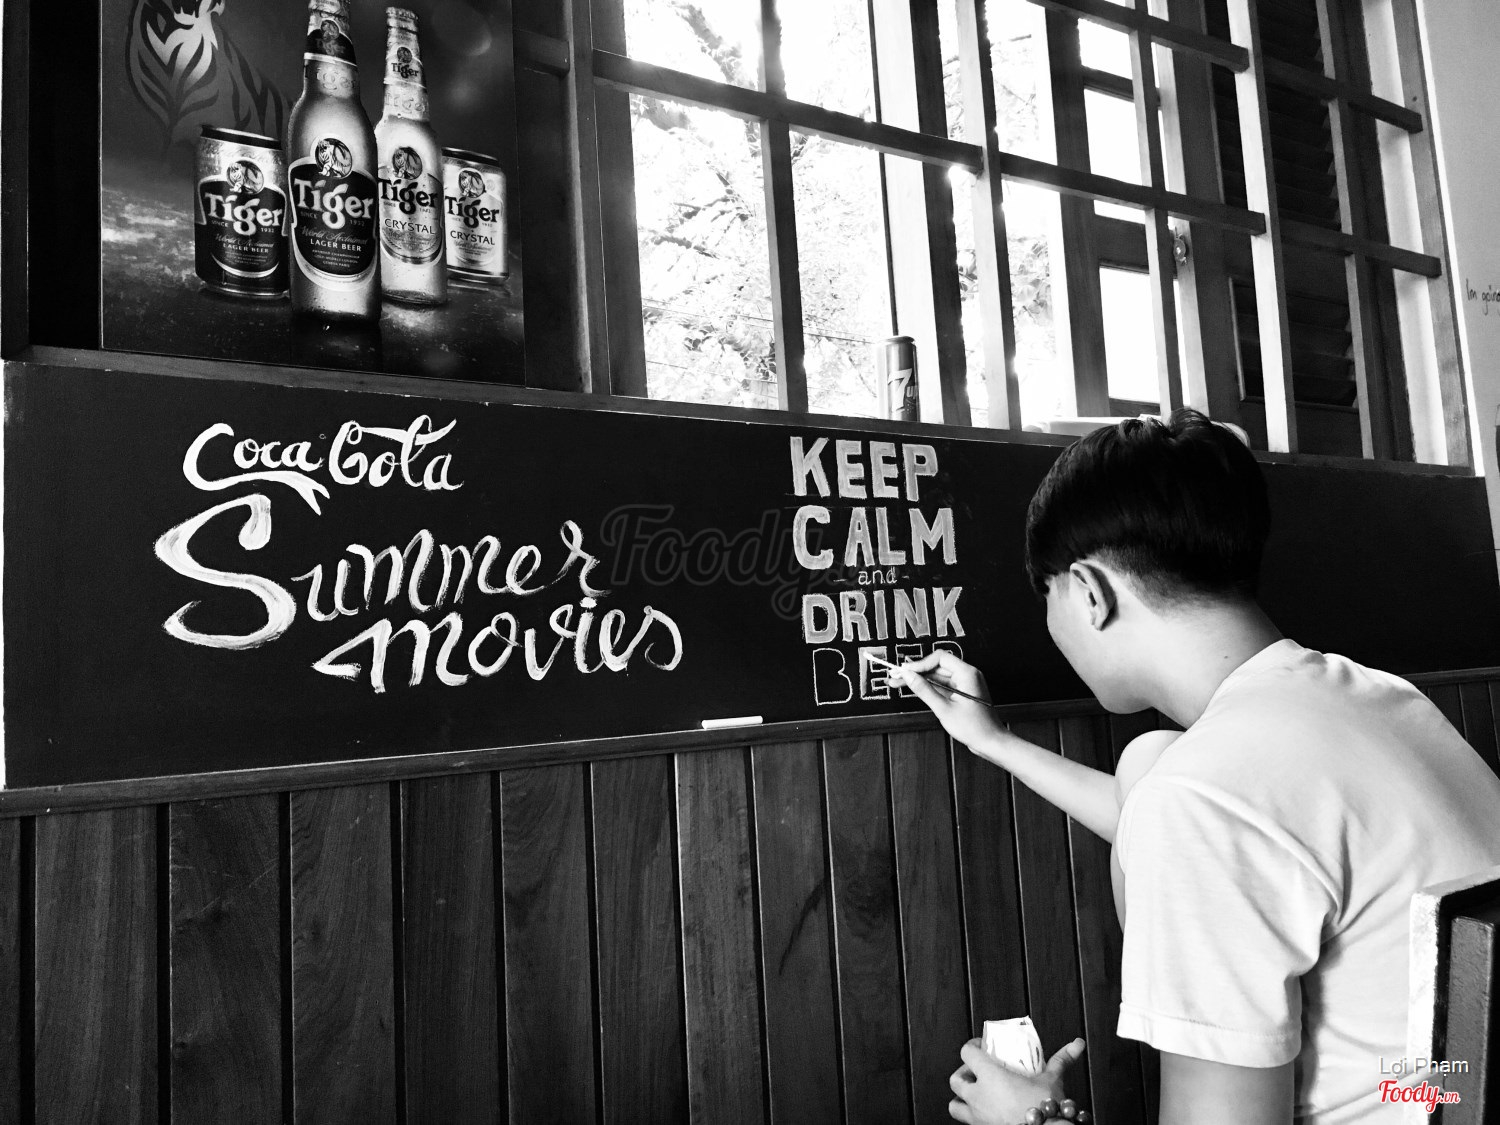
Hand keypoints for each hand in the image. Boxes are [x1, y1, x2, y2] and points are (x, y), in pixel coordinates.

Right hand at [888, 650, 1000, 750]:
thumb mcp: (944, 709)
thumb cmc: (974, 727)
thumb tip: (909, 676)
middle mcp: (967, 675)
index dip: (919, 664)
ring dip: (920, 680)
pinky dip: (929, 687)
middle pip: (937, 666)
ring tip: (900, 683)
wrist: (991, 742)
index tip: (904, 671)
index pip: (939, 658)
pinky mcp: (962, 693)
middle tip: (896, 678)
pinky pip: (943, 685)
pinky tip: (915, 689)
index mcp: (967, 673)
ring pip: (938, 676)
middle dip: (916, 672)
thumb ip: (924, 690)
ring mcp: (965, 684)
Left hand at [948, 1037, 1086, 1124]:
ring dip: (960, 1099)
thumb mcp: (1052, 1080)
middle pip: (955, 1079)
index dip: (972, 1046)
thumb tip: (1077, 1045)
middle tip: (976, 1071)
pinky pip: (967, 1123)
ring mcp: (977, 1117)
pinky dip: (972, 1117)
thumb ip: (1062, 1060)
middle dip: (963, 1073)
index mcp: (990, 1076)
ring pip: (954, 1106)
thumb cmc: (1045, 1108)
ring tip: (974, 1095)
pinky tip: (986, 1113)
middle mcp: (978, 1096)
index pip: (966, 1053)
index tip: (982, 1046)